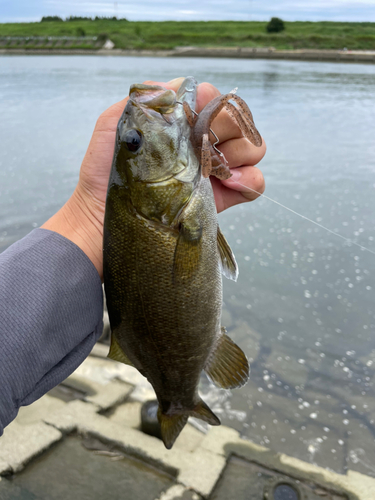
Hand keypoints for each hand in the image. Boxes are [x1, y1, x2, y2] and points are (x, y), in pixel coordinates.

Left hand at [42, 78, 265, 279]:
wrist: (103, 221)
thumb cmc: (103, 174)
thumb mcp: (113, 129)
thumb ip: (143, 102)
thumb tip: (177, 84)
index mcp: (180, 123)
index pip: (213, 99)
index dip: (213, 105)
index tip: (196, 121)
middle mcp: (200, 143)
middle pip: (238, 121)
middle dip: (229, 130)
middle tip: (204, 149)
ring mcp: (214, 170)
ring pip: (253, 148)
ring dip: (242, 154)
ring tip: (217, 171)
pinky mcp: (222, 198)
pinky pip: (253, 182)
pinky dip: (250, 181)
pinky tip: (230, 186)